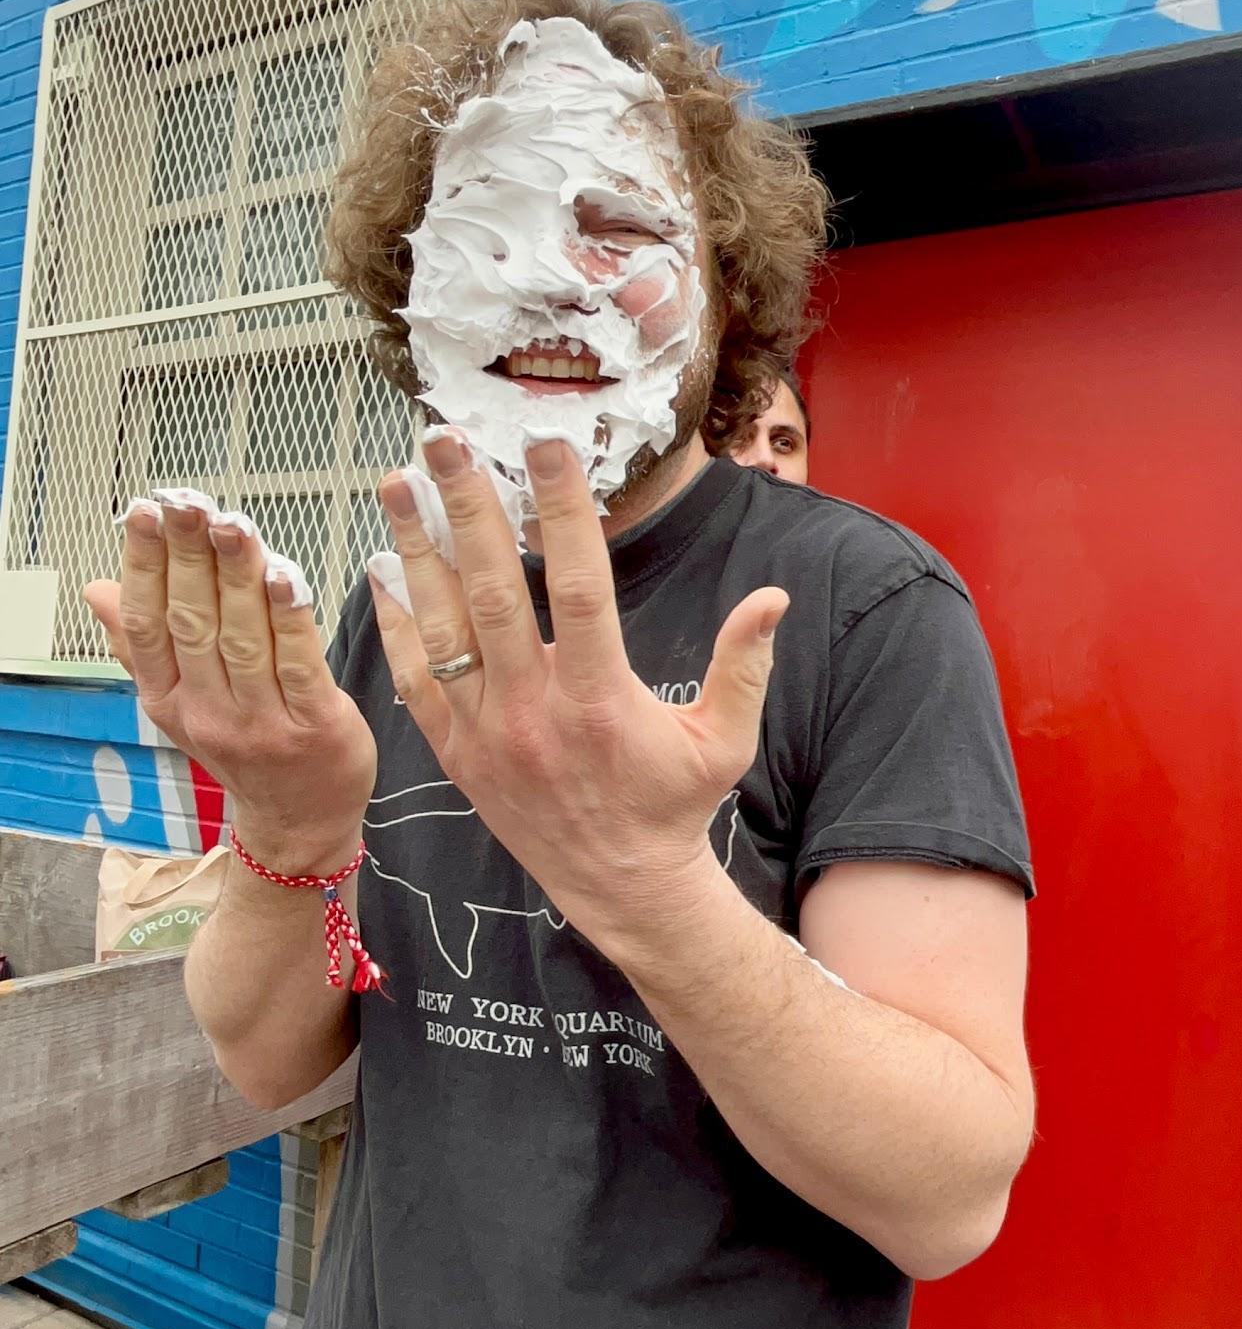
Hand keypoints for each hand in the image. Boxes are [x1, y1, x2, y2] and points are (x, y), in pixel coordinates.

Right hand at [84, 505, 376, 871]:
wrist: (300, 826)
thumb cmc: (247, 752)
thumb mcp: (181, 703)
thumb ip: (142, 645)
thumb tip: (97, 589)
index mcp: (170, 700)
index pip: (147, 624)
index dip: (143, 566)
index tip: (144, 513)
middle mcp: (209, 712)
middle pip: (192, 622)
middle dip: (187, 555)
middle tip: (186, 503)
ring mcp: (261, 722)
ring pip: (242, 637)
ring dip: (236, 576)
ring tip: (231, 524)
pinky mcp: (314, 726)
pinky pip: (298, 664)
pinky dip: (289, 619)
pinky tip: (284, 577)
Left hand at [371, 432, 786, 958]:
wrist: (620, 888)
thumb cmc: (674, 806)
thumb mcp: (724, 741)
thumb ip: (744, 666)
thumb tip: (774, 598)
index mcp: (600, 700)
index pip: (578, 587)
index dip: (560, 514)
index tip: (546, 448)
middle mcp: (533, 712)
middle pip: (491, 592)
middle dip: (466, 509)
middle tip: (444, 440)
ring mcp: (486, 733)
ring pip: (442, 628)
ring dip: (416, 550)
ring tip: (397, 483)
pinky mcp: (456, 753)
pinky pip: (414, 680)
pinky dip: (394, 623)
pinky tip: (380, 568)